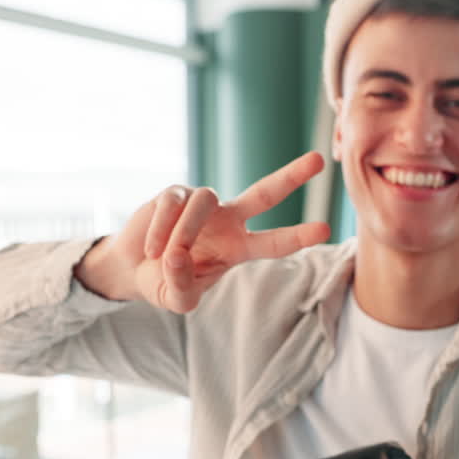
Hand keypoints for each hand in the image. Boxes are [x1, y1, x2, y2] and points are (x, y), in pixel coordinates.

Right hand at [76, 151, 330, 311]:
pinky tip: (151, 249)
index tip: (326, 228)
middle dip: (290, 176)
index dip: (298, 235)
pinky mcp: (175, 193)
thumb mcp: (177, 299)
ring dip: (184, 233)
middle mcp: (228, 220)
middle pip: (264, 193)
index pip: (274, 242)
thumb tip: (178, 256)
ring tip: (165, 257)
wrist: (132, 268)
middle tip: (318, 159)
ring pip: (204, 203)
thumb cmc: (165, 282)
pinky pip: (173, 204)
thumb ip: (183, 288)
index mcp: (239, 248)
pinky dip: (161, 229)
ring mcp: (203, 203)